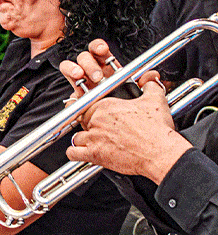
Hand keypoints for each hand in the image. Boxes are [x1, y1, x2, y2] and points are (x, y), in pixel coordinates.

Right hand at [59, 39, 161, 111]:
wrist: (127, 137)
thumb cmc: (133, 115)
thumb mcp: (143, 98)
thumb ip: (148, 86)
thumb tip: (152, 76)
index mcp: (107, 69)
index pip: (99, 51)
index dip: (98, 48)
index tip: (102, 51)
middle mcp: (93, 75)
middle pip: (84, 58)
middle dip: (88, 63)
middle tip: (97, 76)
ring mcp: (83, 88)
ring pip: (70, 69)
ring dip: (73, 69)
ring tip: (80, 76)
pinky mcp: (76, 104)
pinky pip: (68, 98)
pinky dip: (71, 99)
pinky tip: (76, 99)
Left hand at [65, 81, 189, 183]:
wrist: (161, 153)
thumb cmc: (157, 130)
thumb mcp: (155, 100)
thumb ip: (150, 86)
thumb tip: (150, 80)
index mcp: (106, 106)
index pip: (87, 105)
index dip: (92, 111)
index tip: (96, 115)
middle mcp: (97, 120)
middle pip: (82, 121)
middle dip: (89, 126)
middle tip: (100, 130)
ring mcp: (94, 137)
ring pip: (77, 137)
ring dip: (83, 140)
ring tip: (92, 142)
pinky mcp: (95, 154)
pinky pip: (74, 153)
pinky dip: (74, 154)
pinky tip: (78, 153)